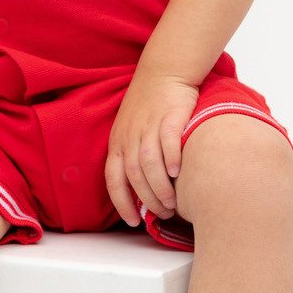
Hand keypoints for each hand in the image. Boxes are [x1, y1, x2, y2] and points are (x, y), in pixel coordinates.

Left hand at [105, 68, 197, 224]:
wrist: (164, 71)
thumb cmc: (149, 105)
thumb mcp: (131, 130)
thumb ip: (133, 156)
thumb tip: (142, 190)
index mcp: (117, 143)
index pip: (113, 180)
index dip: (122, 203)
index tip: (134, 221)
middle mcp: (129, 137)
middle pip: (134, 177)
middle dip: (148, 201)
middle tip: (163, 214)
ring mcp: (148, 126)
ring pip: (149, 164)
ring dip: (160, 188)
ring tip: (173, 203)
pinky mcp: (169, 116)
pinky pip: (167, 142)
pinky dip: (171, 159)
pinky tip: (178, 173)